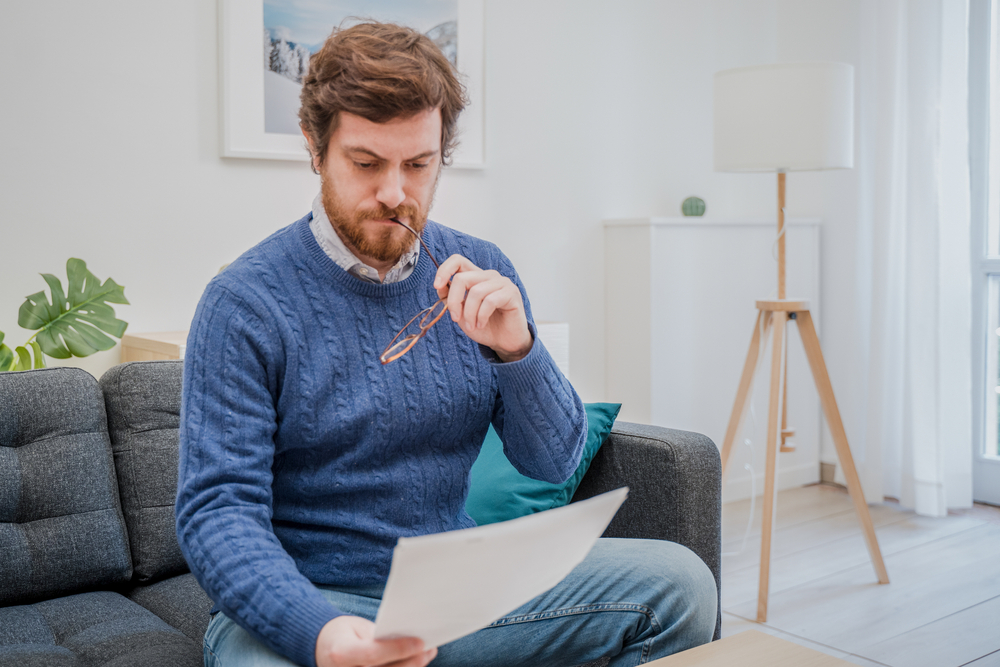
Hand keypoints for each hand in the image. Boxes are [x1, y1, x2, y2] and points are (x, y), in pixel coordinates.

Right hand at [315, 616, 436, 666]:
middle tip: (430, 649)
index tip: (420, 642)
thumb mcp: (358, 628)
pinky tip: (415, 663)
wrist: (321, 649)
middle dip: (412, 661)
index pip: (373, 654)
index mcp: (340, 654)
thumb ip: (380, 637)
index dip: (398, 649)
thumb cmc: (343, 634)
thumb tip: (412, 639)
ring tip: (426, 655)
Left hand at [433, 255, 532, 361]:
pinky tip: (482, 324)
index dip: (444, 270)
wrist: (504, 342)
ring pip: (476, 292)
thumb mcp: (462, 313)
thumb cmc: (485, 326)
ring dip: (470, 313)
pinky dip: (482, 316)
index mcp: (475, 277)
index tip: (437, 286)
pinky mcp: (511, 293)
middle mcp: (488, 276)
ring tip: (472, 326)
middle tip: (455, 318)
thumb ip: (451, 298)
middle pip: (462, 277)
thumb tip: (440, 287)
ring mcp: (501, 283)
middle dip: (454, 301)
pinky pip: (490, 301)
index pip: (458, 261)